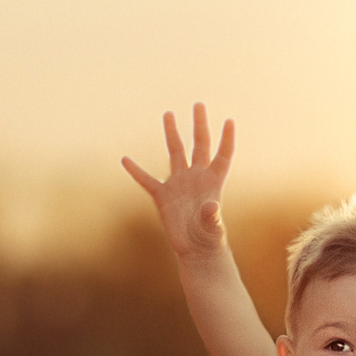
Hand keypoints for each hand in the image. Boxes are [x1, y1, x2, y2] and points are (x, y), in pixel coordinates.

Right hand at [123, 103, 234, 260]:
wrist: (195, 251)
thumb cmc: (209, 240)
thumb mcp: (213, 228)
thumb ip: (213, 217)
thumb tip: (211, 208)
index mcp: (213, 182)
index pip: (222, 155)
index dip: (227, 139)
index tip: (229, 120)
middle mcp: (196, 177)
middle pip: (199, 145)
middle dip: (199, 124)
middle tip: (199, 104)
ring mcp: (179, 184)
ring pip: (175, 153)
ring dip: (172, 133)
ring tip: (169, 113)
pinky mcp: (162, 196)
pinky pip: (146, 180)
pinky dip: (136, 171)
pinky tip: (125, 160)